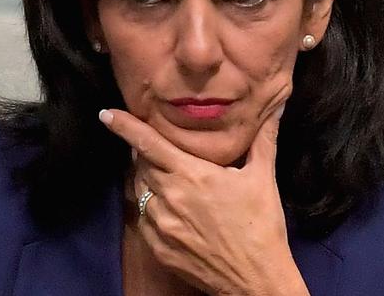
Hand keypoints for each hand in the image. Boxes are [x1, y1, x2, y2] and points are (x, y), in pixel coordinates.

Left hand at [99, 104, 309, 295]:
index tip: (106, 114)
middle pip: (141, 164)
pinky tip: (169, 206)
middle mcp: (169, 196)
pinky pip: (143, 217)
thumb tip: (277, 106)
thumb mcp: (263, 177)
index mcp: (191, 174)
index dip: (125, 126)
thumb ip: (263, 138)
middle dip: (144, 152)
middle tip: (159, 147)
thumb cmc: (261, 225)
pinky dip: (150, 206)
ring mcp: (160, 224)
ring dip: (147, 179)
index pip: (148, 144)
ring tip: (167, 177)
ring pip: (140, 190)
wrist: (256, 279)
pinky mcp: (157, 247)